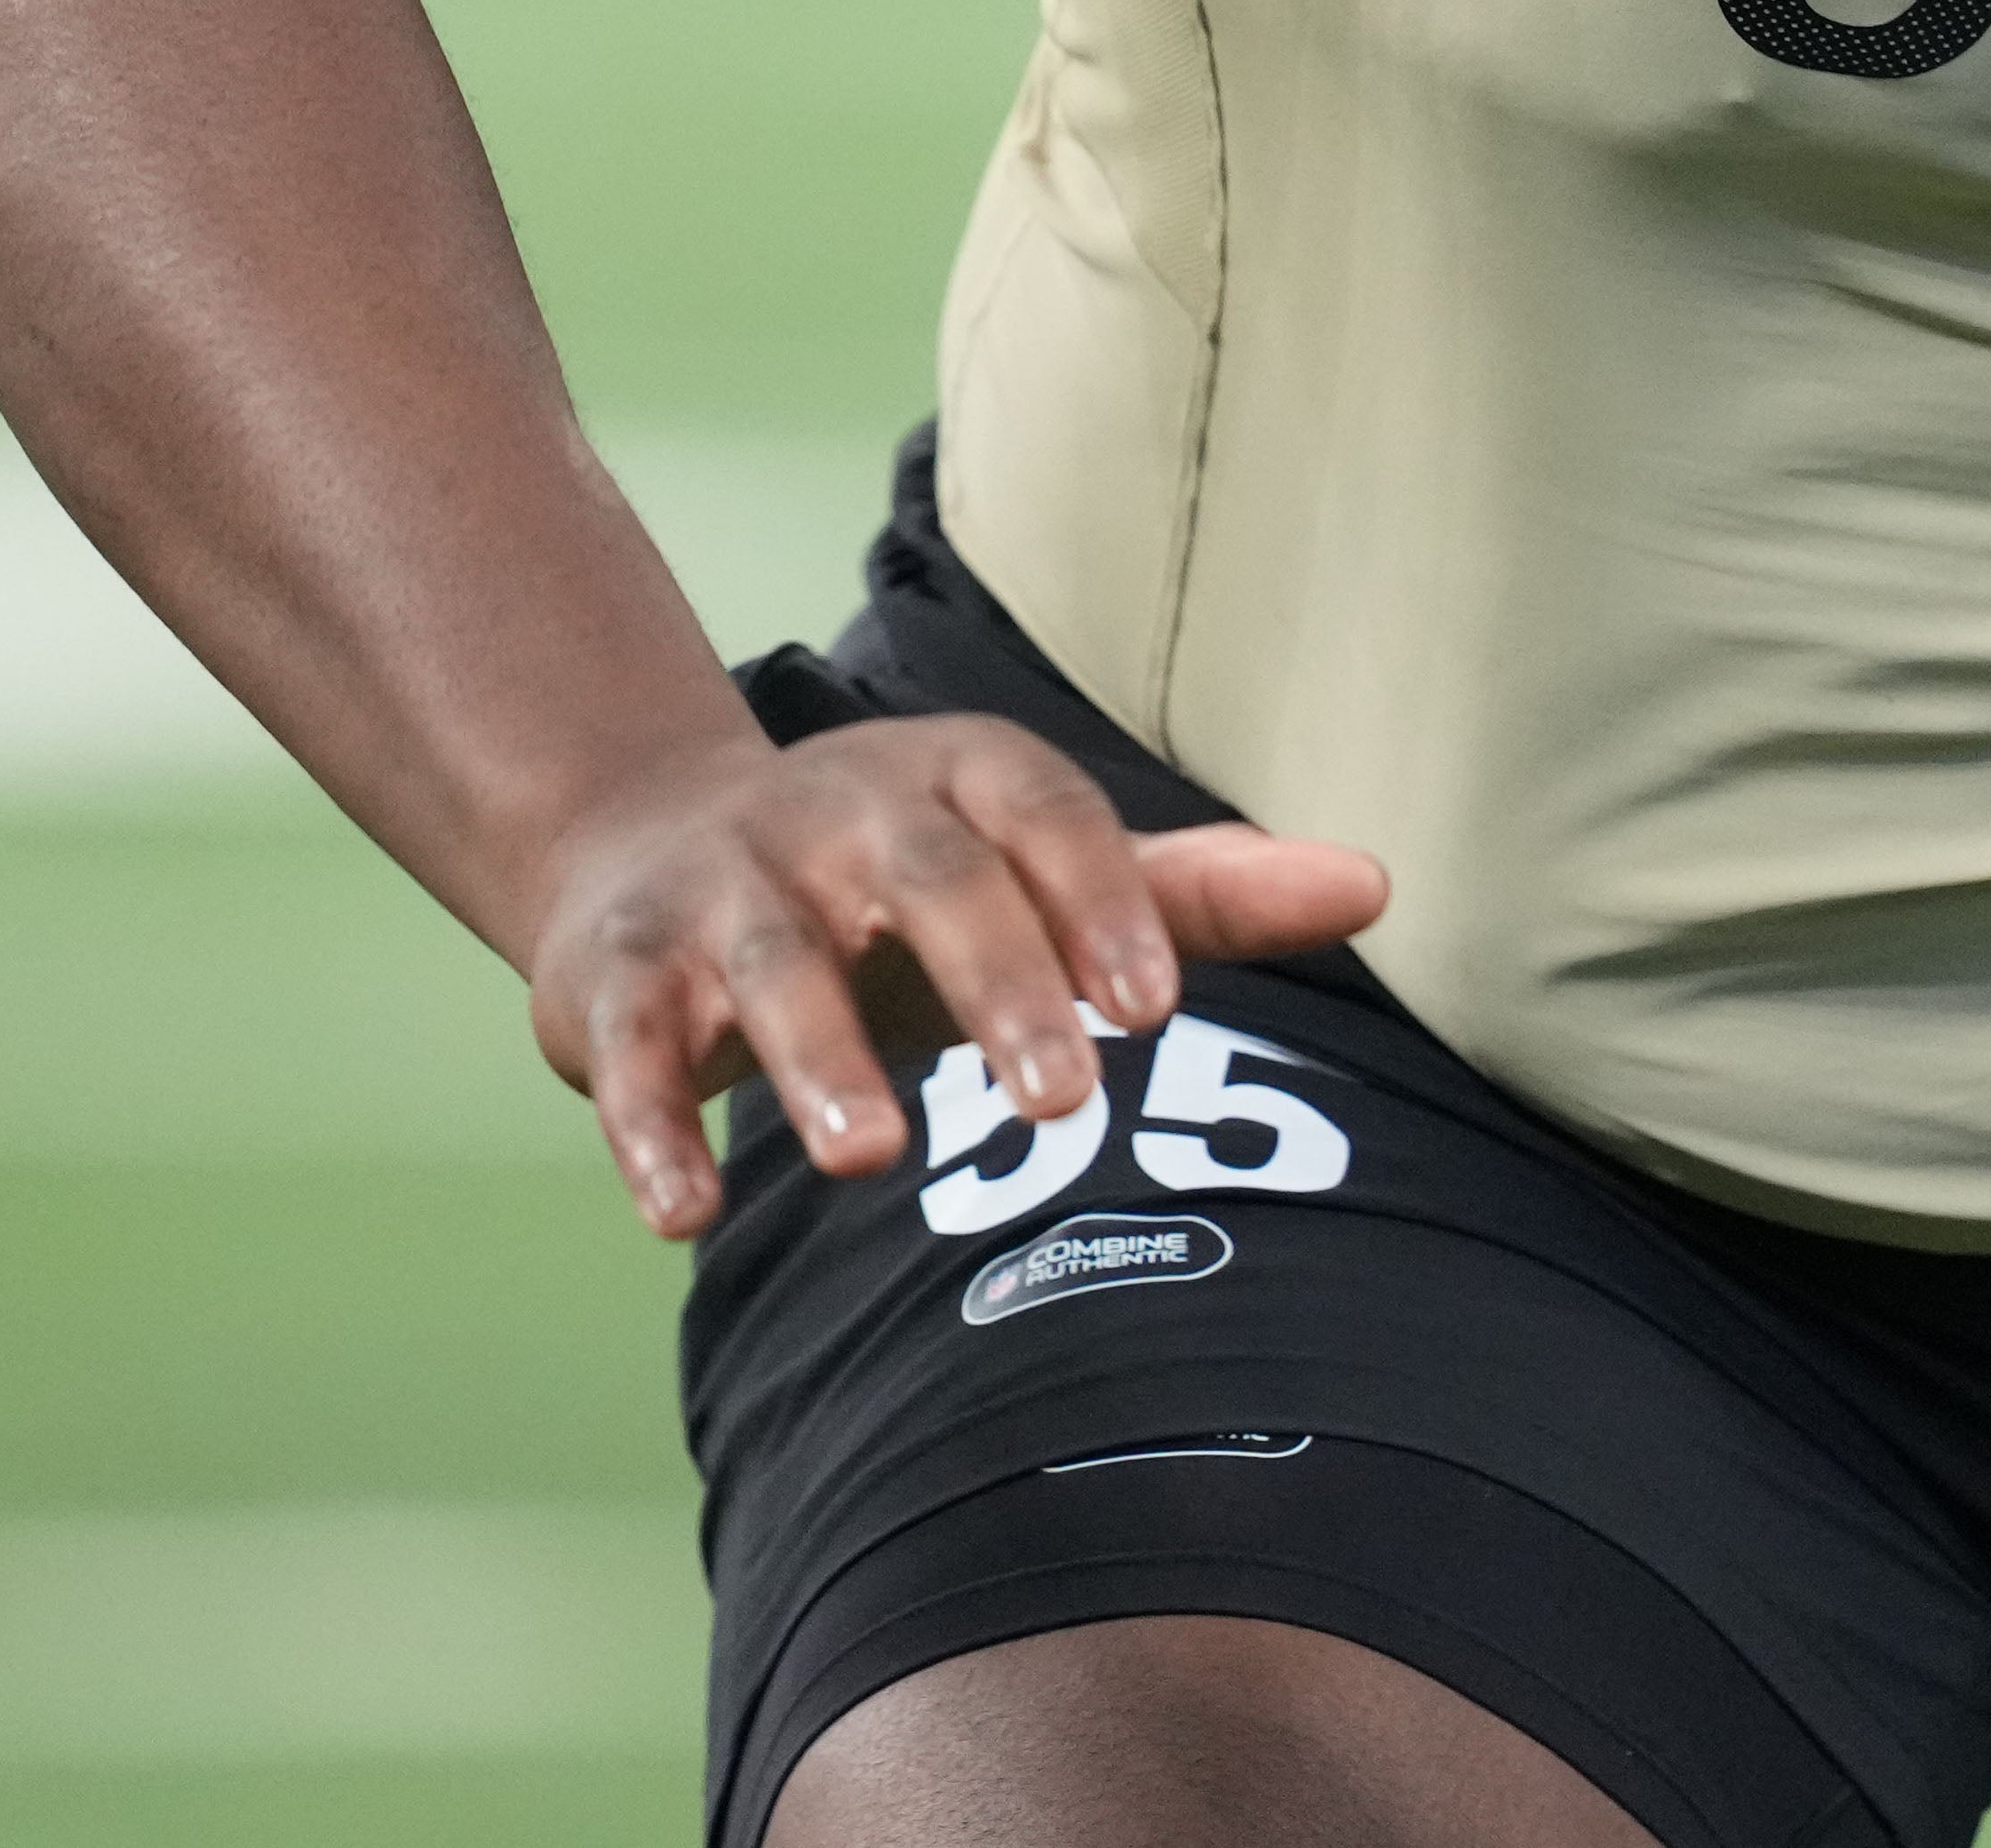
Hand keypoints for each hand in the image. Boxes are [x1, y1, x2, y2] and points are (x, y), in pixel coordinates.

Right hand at [521, 713, 1396, 1234]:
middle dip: (993, 982)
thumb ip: (1198, 890)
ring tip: (868, 1160)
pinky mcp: (613, 976)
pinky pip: (627, 1048)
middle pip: (925, 879)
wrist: (651, 843)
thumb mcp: (1041, 870)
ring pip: (771, 961)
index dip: (1103, 898)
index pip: (1045, 814)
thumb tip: (1377, 886)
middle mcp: (836, 813)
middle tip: (1062, 1102)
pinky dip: (650, 1126)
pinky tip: (686, 1214)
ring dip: (813, 1058)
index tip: (1161, 1006)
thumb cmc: (903, 885)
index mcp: (954, 777)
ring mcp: (719, 888)